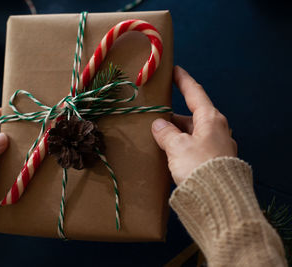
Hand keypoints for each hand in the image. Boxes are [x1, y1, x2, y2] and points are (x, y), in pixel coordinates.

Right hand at [151, 66, 236, 184]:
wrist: (217, 200)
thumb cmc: (198, 166)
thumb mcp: (177, 147)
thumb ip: (165, 133)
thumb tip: (158, 125)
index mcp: (210, 119)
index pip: (195, 93)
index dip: (183, 80)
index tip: (175, 70)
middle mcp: (217, 130)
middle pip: (191, 116)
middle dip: (173, 116)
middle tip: (155, 115)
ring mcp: (216, 146)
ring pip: (191, 133)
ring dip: (175, 134)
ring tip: (157, 138)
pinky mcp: (213, 162)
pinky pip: (194, 147)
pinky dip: (181, 146)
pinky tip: (168, 153)